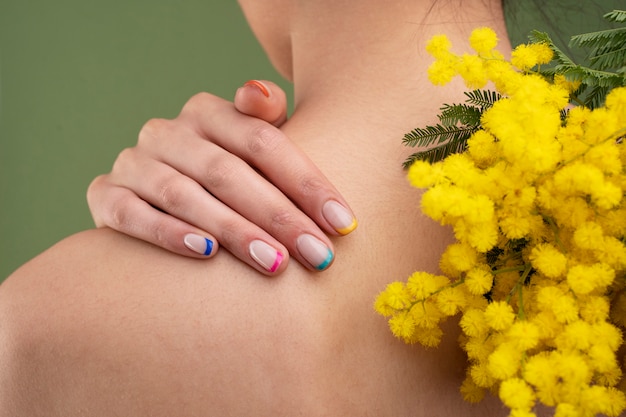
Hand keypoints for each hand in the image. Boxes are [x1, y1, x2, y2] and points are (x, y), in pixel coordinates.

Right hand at [87, 80, 356, 274]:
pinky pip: (131, 215)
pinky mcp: (107, 195)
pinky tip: (206, 255)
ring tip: (274, 262)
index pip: (264, 141)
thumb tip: (264, 97)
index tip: (343, 223)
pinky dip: (168, 234)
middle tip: (317, 254)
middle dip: (278, 216)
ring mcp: (135, 163)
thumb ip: (266, 122)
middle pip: (228, 171)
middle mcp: (169, 132)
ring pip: (185, 195)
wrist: (160, 196)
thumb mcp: (251, 146)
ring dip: (233, 230)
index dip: (307, 182)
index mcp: (208, 112)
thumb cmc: (228, 175)